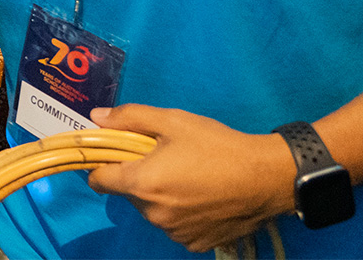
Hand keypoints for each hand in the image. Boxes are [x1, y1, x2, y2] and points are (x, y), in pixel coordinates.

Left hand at [86, 104, 294, 252]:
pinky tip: (201, 197)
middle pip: (129, 193)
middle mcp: (153, 214)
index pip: (99, 180)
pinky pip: (175, 226)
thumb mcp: (172, 121)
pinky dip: (180, 213)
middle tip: (166, 159)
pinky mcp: (196, 244)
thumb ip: (130, 118)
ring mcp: (175, 233)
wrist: (266, 178)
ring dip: (160, 197)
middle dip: (139, 176)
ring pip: (152, 211)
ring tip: (188, 177)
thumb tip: (96, 117)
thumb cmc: (216, 146)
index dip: (102, 165)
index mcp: (142, 183)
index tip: (117, 155)